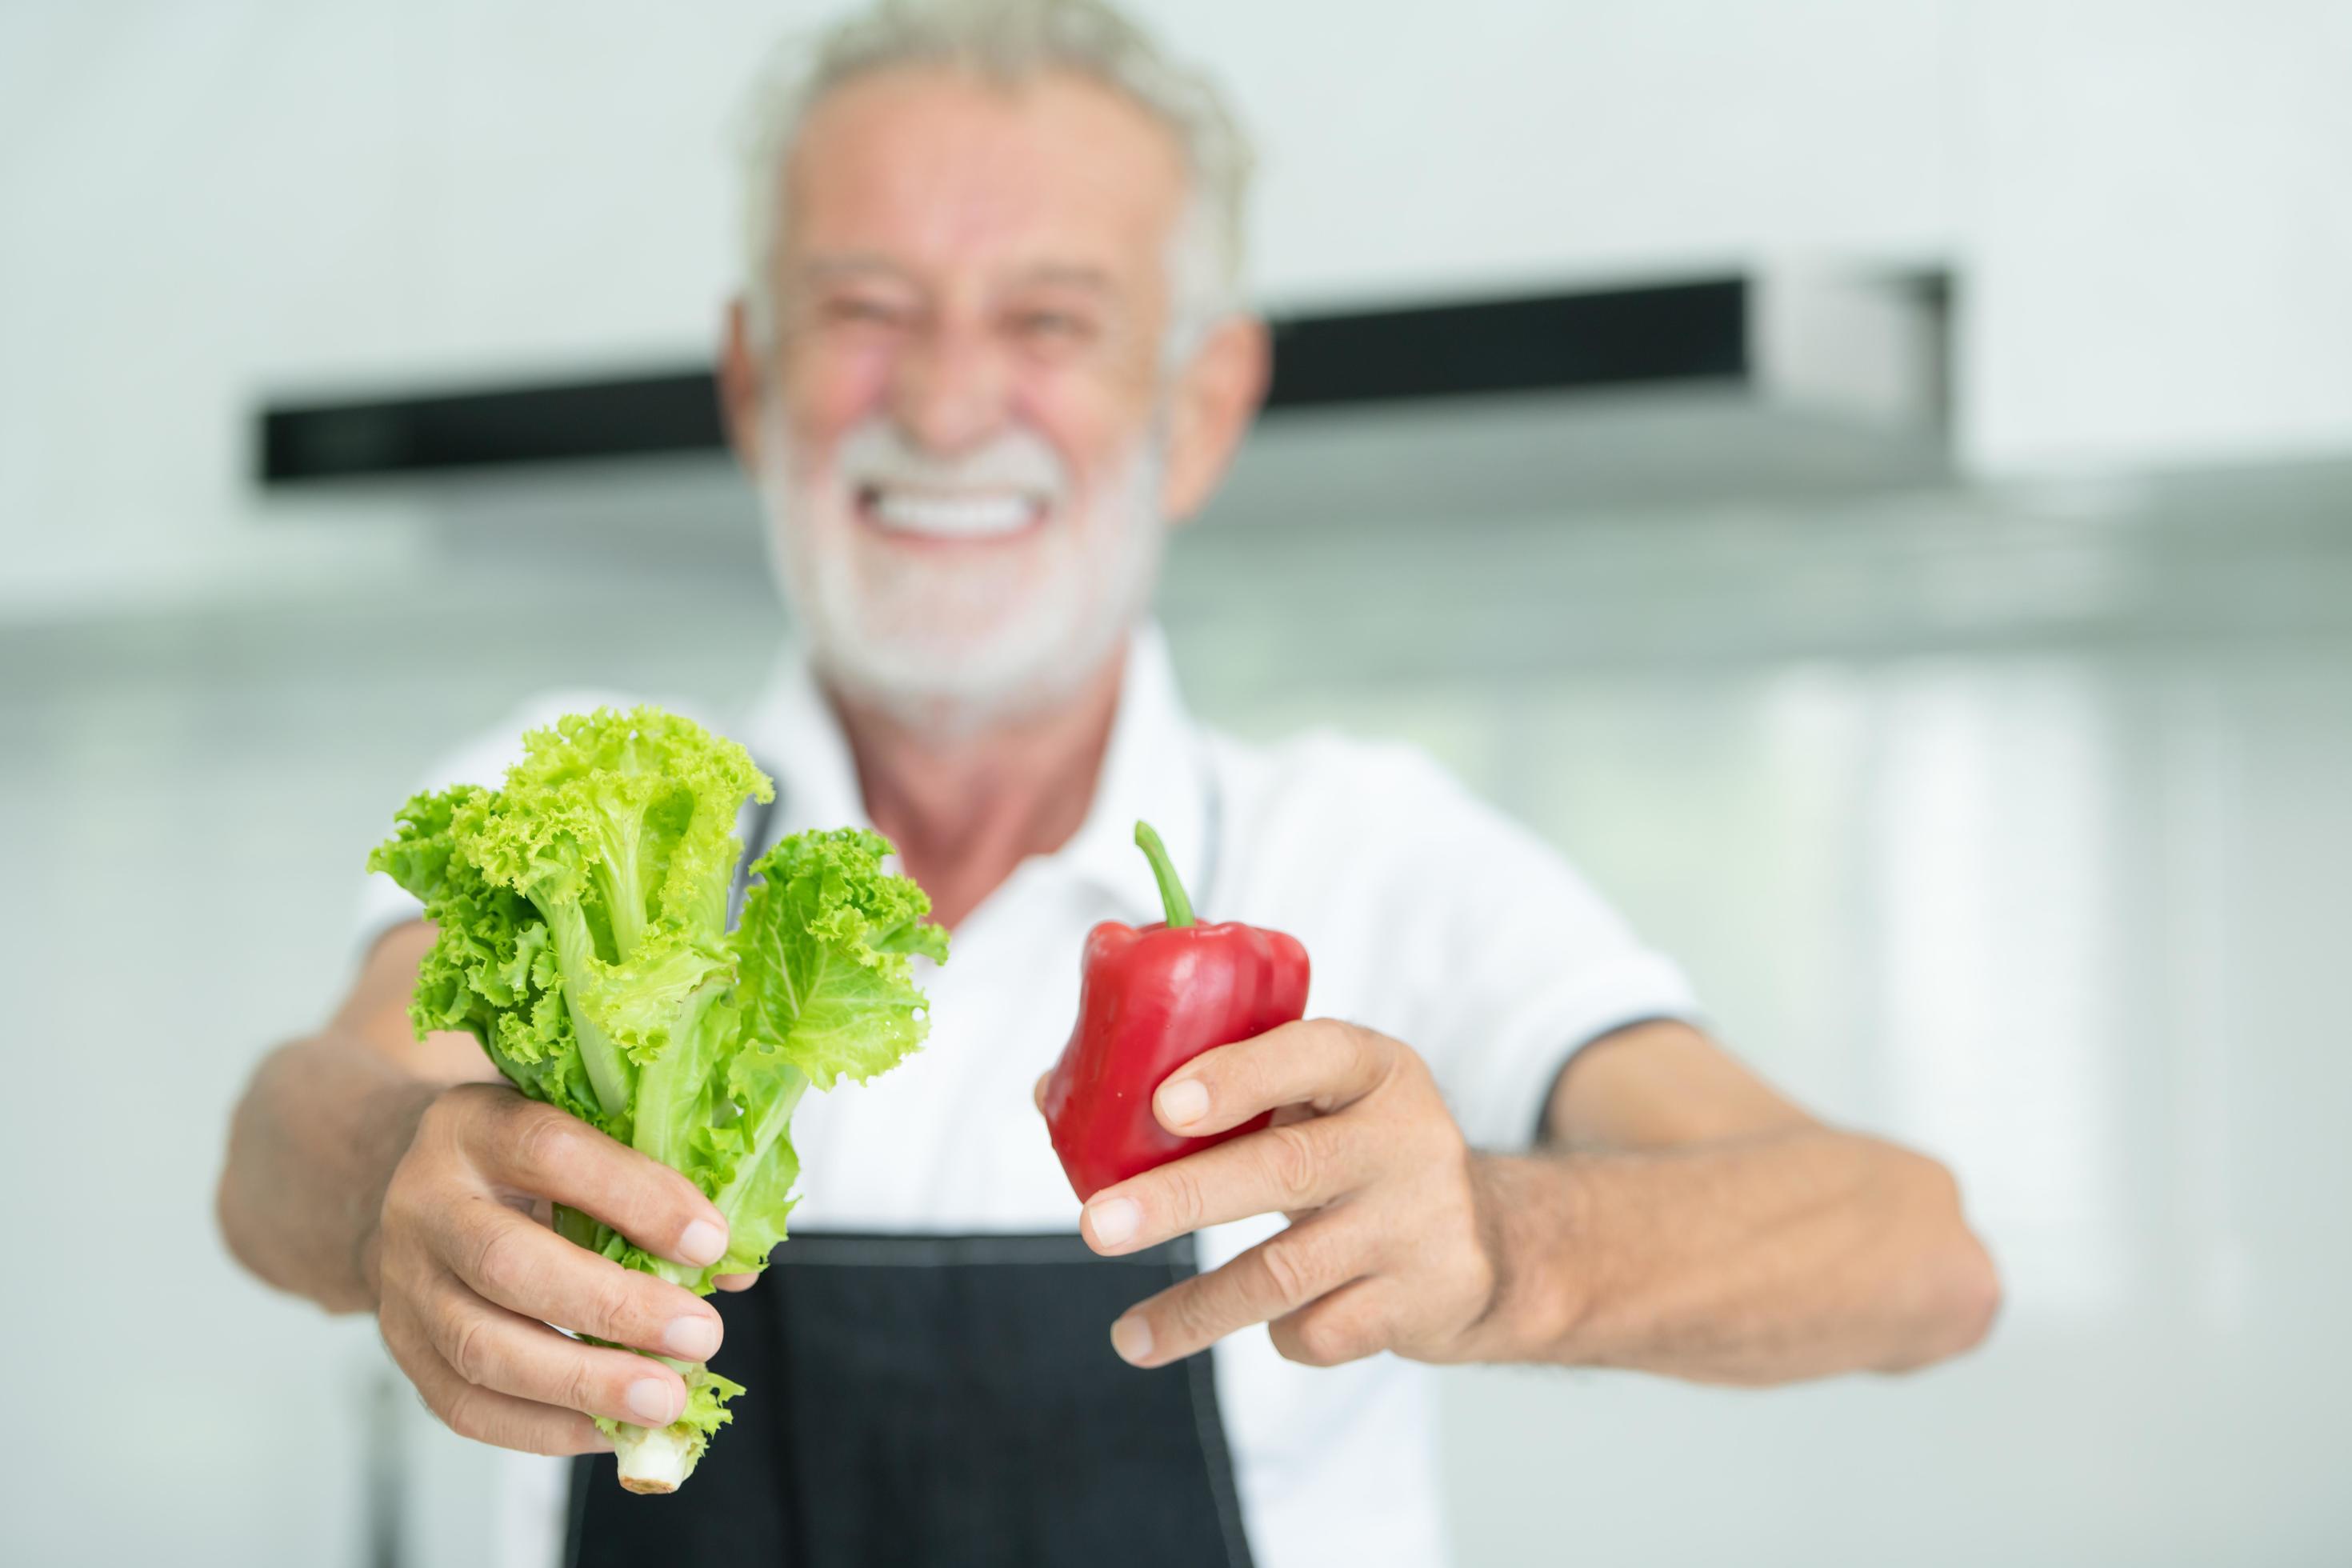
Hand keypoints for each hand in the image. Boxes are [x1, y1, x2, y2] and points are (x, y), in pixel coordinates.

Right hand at [370, 1083, 735, 1454]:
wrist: (428, 1193)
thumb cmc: (530, 1164)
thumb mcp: (585, 1139)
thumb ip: (656, 1186)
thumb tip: (734, 1267)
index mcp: (475, 1125)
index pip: (551, 1152)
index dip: (636, 1197)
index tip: (710, 1241)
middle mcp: (426, 1202)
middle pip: (508, 1264)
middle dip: (614, 1309)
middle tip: (700, 1336)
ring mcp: (403, 1282)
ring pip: (481, 1347)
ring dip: (583, 1385)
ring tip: (666, 1400)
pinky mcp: (403, 1350)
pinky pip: (466, 1406)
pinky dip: (546, 1428)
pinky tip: (611, 1428)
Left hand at [1071, 1020, 1511, 1368]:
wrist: (1489, 1245)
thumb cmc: (1355, 1153)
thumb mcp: (1313, 1102)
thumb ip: (1207, 1093)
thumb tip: (1047, 1094)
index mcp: (1374, 1068)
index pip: (1311, 1054)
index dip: (1238, 1076)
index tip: (1164, 1103)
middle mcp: (1407, 1138)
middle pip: (1284, 1170)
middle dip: (1180, 1200)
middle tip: (1094, 1226)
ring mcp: (1421, 1222)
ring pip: (1287, 1272)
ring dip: (1195, 1307)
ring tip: (1128, 1335)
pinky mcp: (1428, 1298)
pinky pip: (1320, 1329)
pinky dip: (1276, 1332)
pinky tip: (1267, 1321)